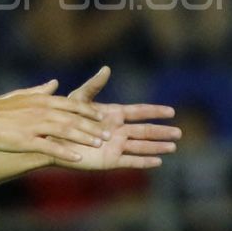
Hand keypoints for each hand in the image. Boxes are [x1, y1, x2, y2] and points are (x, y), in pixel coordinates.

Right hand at [0, 80, 108, 162]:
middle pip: (73, 118)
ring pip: (66, 131)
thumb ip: (40, 90)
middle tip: (108, 134)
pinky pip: (50, 147)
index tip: (102, 117)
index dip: (88, 111)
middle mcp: (41, 110)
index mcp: (41, 100)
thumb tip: (54, 83)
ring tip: (99, 145)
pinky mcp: (26, 140)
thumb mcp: (21, 95)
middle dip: (92, 127)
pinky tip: (78, 158)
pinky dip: (65, 152)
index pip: (71, 104)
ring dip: (84, 138)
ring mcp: (34, 126)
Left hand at [54, 67, 181, 169]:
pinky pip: (131, 161)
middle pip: (145, 131)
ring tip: (173, 147)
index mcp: (114, 115)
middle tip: (179, 133)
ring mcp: (115, 146)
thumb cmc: (63, 118)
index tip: (171, 111)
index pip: (139, 112)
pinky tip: (158, 162)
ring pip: (142, 146)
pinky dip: (144, 161)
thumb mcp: (79, 99)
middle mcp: (118, 131)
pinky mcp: (110, 160)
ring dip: (157, 147)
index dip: (155, 112)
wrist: (52, 140)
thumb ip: (94, 86)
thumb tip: (106, 68)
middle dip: (162, 132)